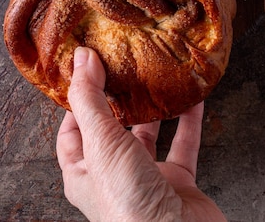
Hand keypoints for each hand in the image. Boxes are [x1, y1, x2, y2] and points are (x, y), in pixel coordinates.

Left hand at [56, 47, 226, 221]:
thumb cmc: (129, 205)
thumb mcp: (101, 143)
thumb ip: (90, 99)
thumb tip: (80, 58)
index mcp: (84, 172)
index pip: (72, 131)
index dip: (77, 101)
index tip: (86, 70)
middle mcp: (113, 175)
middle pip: (112, 129)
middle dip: (118, 99)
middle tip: (124, 66)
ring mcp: (147, 179)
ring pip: (149, 135)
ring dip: (155, 108)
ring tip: (157, 77)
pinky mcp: (178, 182)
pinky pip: (184, 143)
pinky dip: (189, 119)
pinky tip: (192, 97)